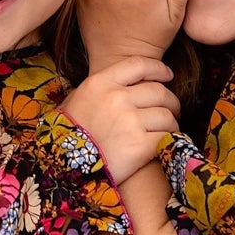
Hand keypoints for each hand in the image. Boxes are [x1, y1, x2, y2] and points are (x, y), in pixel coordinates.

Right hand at [63, 57, 180, 183]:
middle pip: (159, 92)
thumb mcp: (76, 102)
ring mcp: (129, 121)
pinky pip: (167, 138)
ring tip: (168, 131)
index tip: (168, 75)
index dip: (158, 69)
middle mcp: (117, 98)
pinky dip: (172, 142)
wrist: (62, 169)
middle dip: (171, 101)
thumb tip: (124, 87)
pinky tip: (168, 145)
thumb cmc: (65, 137)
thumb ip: (100, 91)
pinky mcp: (139, 146)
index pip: (139, 65)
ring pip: (167, 116)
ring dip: (172, 124)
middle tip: (173, 111)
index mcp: (100, 83)